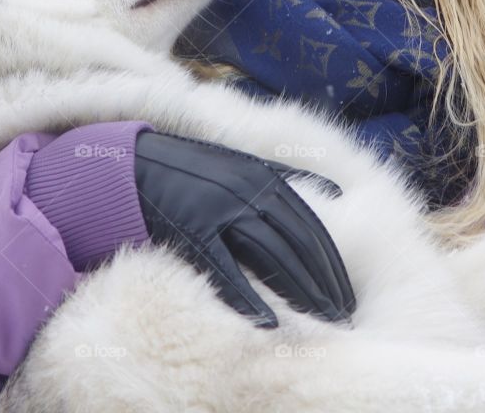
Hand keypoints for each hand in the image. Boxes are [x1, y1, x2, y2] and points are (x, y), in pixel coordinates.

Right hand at [133, 130, 354, 328]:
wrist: (137, 166)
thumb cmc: (197, 170)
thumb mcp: (244, 163)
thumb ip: (289, 176)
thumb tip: (338, 191)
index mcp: (263, 177)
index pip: (310, 227)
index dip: (332, 263)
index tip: (347, 292)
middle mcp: (248, 191)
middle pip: (298, 244)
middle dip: (325, 283)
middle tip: (343, 314)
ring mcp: (221, 210)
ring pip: (273, 256)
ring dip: (302, 291)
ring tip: (322, 320)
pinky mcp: (192, 230)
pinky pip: (227, 269)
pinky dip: (250, 297)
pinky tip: (271, 321)